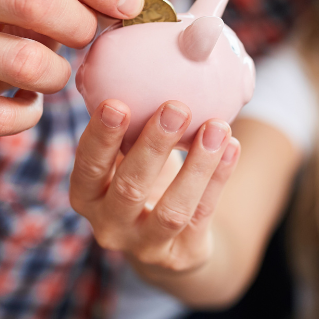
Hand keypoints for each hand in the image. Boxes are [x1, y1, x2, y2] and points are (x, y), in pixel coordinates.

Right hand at [69, 99, 239, 274]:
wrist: (169, 241)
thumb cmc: (141, 180)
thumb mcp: (124, 159)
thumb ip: (125, 126)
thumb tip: (132, 63)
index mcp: (86, 195)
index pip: (88, 166)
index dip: (101, 137)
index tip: (117, 103)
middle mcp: (109, 224)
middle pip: (130, 187)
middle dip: (154, 145)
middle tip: (176, 107)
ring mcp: (145, 245)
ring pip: (173, 208)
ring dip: (197, 165)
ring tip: (218, 126)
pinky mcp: (181, 255)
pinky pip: (203, 214)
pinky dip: (219, 179)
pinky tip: (232, 147)